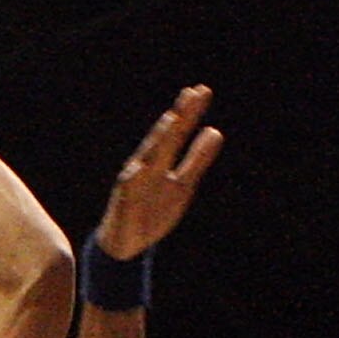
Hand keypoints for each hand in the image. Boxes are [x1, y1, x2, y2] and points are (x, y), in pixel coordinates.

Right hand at [95, 87, 223, 260]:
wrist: (129, 245)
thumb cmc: (154, 211)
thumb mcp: (183, 184)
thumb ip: (197, 159)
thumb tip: (215, 131)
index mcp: (162, 161)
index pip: (177, 133)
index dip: (189, 114)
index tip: (202, 92)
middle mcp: (146, 167)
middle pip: (165, 139)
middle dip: (178, 118)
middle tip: (192, 94)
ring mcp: (133, 184)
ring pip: (147, 159)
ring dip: (157, 140)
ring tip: (171, 121)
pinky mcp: (123, 204)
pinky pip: (127, 192)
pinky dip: (131, 180)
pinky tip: (137, 169)